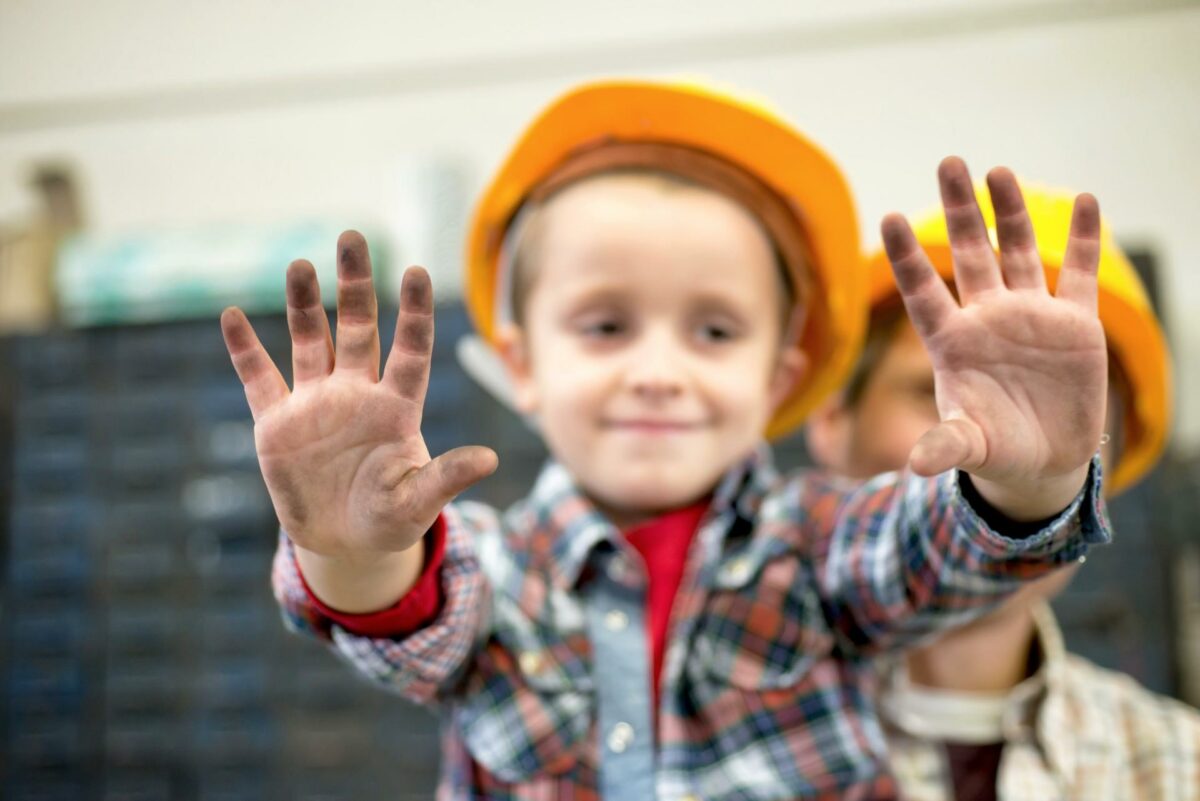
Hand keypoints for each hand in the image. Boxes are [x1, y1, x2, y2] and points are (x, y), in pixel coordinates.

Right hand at [221, 231, 497, 566]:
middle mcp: (357, 393)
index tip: (417, 271)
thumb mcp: (417, 502)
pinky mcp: (276, 423)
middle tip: (353, 237)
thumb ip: (445, 478)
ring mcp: (315, 403)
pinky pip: (259, 378)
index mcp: (397, 406)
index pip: (409, 349)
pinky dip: (245, 350)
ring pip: (309, 341)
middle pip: (357, 328)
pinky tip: (231, 316)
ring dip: (302, 304)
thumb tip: (489, 460)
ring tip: (298, 265)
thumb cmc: (390, 519)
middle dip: (355, 284)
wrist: (343, 542)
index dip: (413, 313)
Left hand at [881, 159, 1105, 519]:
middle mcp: (987, 318)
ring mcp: (1031, 315)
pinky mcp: (1075, 324)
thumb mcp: (970, 447)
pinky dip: (1084, 239)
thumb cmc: (994, 449)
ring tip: (999, 171)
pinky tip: (1086, 200)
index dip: (907, 257)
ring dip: (1012, 212)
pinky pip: (1079, 274)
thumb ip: (947, 446)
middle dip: (960, 210)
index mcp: (952, 342)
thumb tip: (917, 466)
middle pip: (970, 253)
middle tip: (949, 162)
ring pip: (1019, 252)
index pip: (922, 290)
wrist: (1042, 460)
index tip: (887, 218)